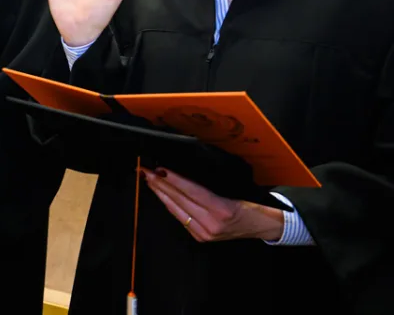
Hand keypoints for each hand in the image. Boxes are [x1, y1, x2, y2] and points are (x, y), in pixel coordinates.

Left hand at [143, 168, 284, 242]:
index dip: (173, 179)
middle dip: (160, 185)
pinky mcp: (201, 238)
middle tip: (145, 171)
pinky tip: (162, 195)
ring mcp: (205, 233)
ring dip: (161, 194)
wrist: (262, 226)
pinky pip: (180, 218)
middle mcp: (212, 223)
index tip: (158, 169)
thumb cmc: (250, 204)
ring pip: (176, 210)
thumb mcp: (232, 190)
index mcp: (222, 209)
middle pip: (180, 200)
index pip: (191, 191)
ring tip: (149, 180)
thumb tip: (181, 174)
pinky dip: (170, 206)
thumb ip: (207, 186)